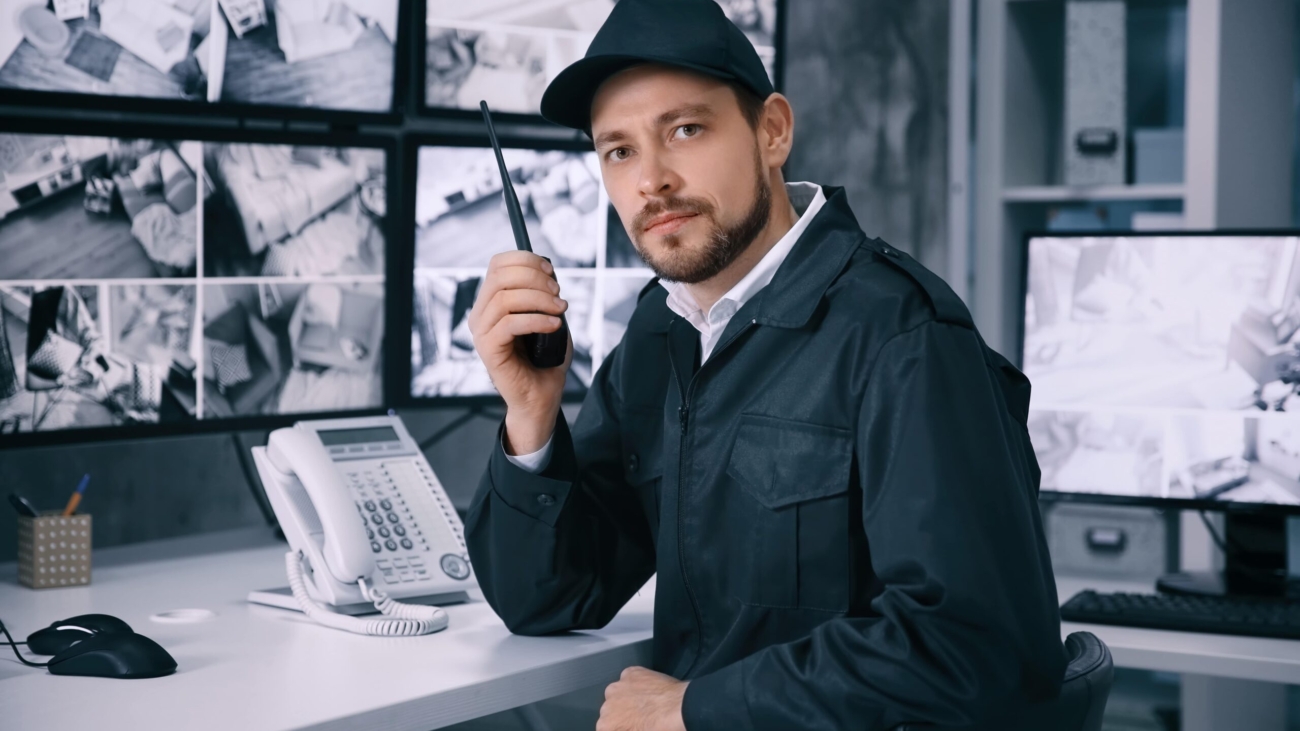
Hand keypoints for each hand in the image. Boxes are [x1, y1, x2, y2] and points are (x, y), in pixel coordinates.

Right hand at [467, 251, 570, 453]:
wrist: (540, 396)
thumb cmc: (545, 358)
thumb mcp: (548, 318)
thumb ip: (545, 295)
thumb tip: (548, 274)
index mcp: (491, 302)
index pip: (498, 265)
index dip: (525, 260)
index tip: (551, 271)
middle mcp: (480, 314)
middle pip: (500, 277)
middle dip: (535, 279)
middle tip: (558, 293)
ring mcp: (481, 332)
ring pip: (505, 298)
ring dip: (539, 299)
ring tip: (561, 310)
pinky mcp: (487, 349)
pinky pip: (509, 324)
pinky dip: (537, 320)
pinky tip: (554, 325)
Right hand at [597, 667, 687, 730]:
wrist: (680, 710)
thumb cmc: (660, 729)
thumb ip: (624, 729)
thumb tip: (628, 726)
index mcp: (606, 725)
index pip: (607, 728)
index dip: (619, 728)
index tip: (630, 726)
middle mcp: (606, 704)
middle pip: (610, 711)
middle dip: (621, 714)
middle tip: (639, 718)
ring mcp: (618, 686)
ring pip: (617, 694)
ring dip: (626, 698)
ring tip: (645, 703)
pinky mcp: (630, 672)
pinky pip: (629, 679)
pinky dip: (636, 684)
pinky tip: (648, 691)